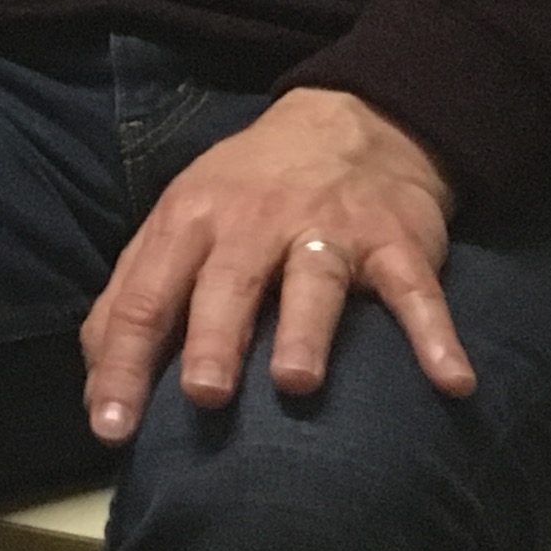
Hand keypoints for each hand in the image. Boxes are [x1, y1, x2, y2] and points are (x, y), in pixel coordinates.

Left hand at [78, 88, 470, 440]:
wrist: (348, 123)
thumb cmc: (246, 196)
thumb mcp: (179, 226)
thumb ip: (134, 299)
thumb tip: (99, 387)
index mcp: (190, 222)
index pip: (146, 297)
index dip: (125, 363)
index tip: (112, 428)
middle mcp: (255, 223)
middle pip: (228, 284)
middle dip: (214, 340)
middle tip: (204, 397)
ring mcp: (328, 230)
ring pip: (314, 280)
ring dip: (305, 330)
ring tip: (296, 382)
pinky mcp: (395, 241)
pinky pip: (416, 290)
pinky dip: (434, 333)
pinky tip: (451, 381)